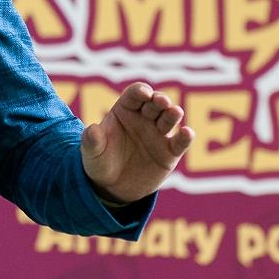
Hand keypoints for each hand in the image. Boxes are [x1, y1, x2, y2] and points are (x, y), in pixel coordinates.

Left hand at [80, 82, 193, 203]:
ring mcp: (159, 134)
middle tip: (161, 102)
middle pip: (155, 103)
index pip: (135, 94)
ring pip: (169, 118)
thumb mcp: (91, 153)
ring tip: (174, 112)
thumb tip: (92, 129)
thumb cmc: (100, 162)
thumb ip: (92, 141)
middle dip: (159, 100)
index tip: (143, 94)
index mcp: (125, 110)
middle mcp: (144, 118)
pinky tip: (187, 133)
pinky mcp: (170, 152)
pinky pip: (180, 142)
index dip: (140, 91)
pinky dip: (186, 137)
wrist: (112, 187)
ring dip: (173, 114)